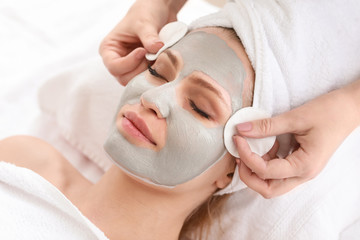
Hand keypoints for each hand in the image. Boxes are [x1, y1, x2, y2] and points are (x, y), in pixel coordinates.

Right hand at [99, 0, 185, 84]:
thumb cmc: (145, 13)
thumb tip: (156, 48)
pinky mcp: (144, 70)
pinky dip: (157, 73)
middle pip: (125, 78)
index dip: (129, 63)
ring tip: (159, 57)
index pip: (114, 67)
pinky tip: (163, 62)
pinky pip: (149, 79)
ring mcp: (132, 67)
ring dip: (150, 73)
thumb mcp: (145, 23)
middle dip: (141, 70)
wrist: (160, 11)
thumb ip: (149, 37)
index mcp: (109, 49)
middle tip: (153, 56)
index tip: (142, 51)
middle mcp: (118, 61)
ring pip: (137, 81)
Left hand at [233, 83, 359, 197]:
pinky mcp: (300, 164)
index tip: (237, 138)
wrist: (350, 108)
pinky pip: (278, 172)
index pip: (266, 172)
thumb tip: (241, 130)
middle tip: (238, 154)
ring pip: (272, 183)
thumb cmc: (329, 112)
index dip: (247, 156)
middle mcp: (303, 174)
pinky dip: (265, 162)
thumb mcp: (295, 118)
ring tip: (247, 148)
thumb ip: (267, 126)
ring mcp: (302, 171)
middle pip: (267, 189)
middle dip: (248, 175)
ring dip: (256, 170)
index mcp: (304, 166)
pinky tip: (264, 145)